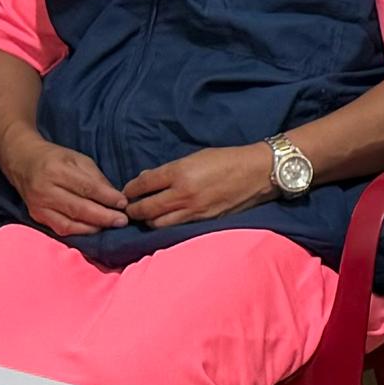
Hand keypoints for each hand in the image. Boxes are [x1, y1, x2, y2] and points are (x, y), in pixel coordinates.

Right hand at [0, 136, 131, 235]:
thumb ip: (96, 179)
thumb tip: (116, 199)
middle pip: (79, 208)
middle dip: (104, 216)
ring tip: (111, 226)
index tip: (123, 203)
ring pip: (70, 223)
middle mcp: (45, 190)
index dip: (107, 197)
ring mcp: (39, 206)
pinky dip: (80, 232)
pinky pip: (61, 229)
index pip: (86, 188)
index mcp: (56, 170)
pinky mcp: (37, 216)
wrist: (23, 161)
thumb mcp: (78, 159)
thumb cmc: (55, 159)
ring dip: (93, 227)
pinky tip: (94, 229)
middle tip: (122, 220)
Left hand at [121, 144, 278, 228]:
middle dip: (132, 211)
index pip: (143, 185)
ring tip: (144, 217)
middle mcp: (183, 194)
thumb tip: (147, 179)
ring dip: (147, 221)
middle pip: (145, 209)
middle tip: (128, 209)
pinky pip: (176, 227)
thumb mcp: (195, 157)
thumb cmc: (226, 159)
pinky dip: (165, 225)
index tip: (126, 192)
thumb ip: (169, 170)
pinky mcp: (203, 221)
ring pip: (158, 224)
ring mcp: (193, 211)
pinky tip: (164, 221)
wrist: (257, 173)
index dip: (129, 189)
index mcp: (179, 173)